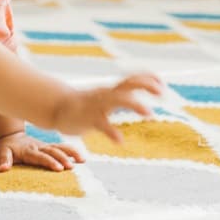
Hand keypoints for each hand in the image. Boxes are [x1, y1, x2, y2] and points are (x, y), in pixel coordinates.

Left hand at [0, 131, 83, 172]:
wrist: (10, 135)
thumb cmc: (6, 147)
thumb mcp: (0, 152)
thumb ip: (2, 160)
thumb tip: (2, 169)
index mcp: (28, 150)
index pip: (40, 156)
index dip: (49, 161)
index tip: (59, 168)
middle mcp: (39, 147)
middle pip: (53, 152)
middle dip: (62, 158)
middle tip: (71, 167)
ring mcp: (45, 146)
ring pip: (60, 148)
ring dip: (71, 153)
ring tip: (82, 160)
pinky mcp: (49, 147)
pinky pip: (62, 148)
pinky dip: (72, 151)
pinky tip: (82, 158)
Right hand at [51, 73, 166, 140]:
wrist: (57, 108)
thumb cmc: (84, 105)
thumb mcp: (105, 97)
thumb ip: (121, 95)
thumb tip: (138, 95)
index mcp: (111, 91)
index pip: (131, 79)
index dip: (148, 79)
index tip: (162, 84)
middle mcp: (105, 95)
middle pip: (126, 85)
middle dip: (144, 86)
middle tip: (161, 92)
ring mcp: (96, 106)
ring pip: (116, 100)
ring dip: (134, 104)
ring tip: (150, 113)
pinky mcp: (87, 119)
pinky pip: (101, 124)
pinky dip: (111, 132)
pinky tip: (120, 140)